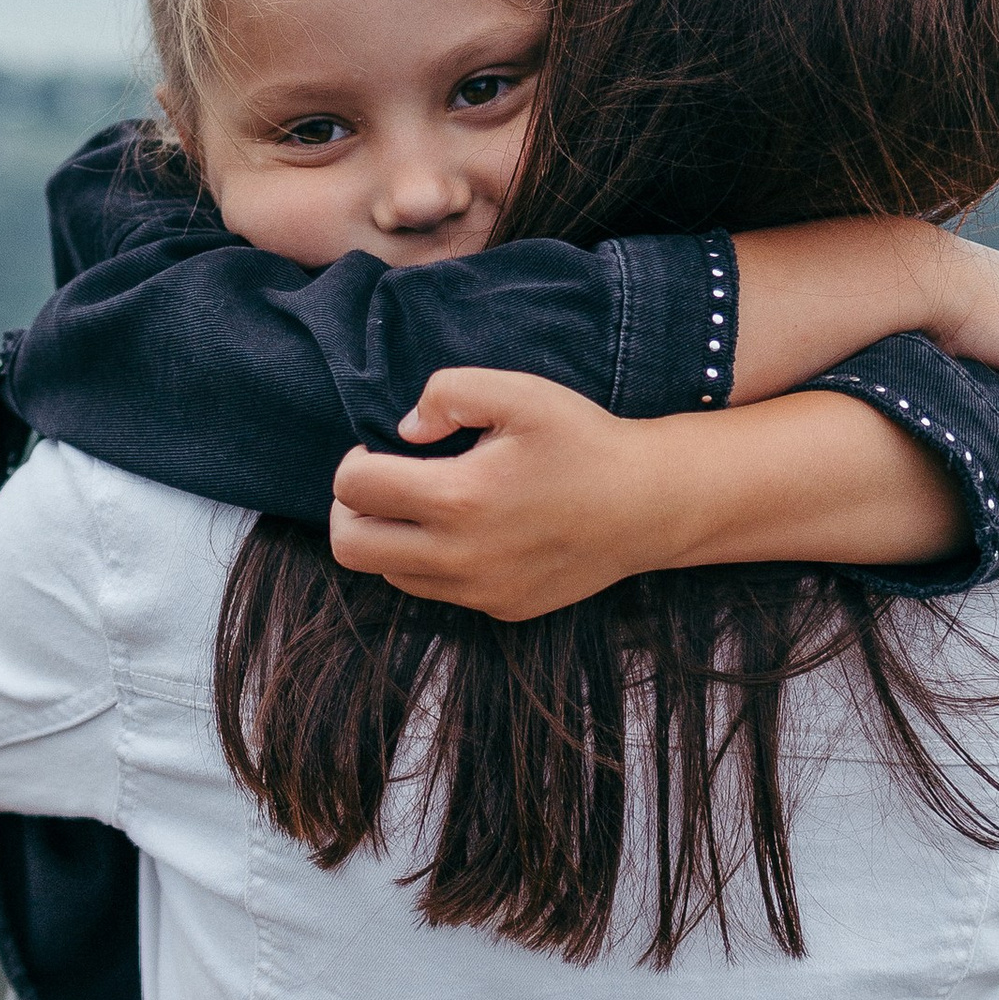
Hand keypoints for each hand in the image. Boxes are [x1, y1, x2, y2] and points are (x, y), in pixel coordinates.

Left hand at [330, 369, 663, 620]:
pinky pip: (437, 590)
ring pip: (389, 573)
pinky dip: (432, 560)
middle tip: (380, 482)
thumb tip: (404, 430)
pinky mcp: (500, 608)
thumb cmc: (583, 441)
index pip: (353, 489)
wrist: (649, 505)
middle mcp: (459, 557)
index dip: (354, 461)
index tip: (379, 449)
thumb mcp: (519, 392)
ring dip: (390, 537)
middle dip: (350, 510)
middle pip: (350, 548)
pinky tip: (468, 528)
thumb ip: (448, 391)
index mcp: (457, 499)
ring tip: (426, 503)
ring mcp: (480, 591)